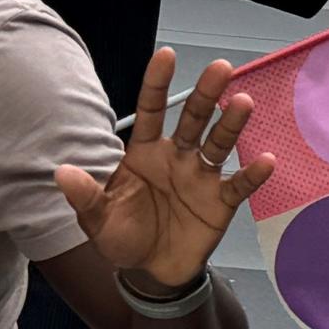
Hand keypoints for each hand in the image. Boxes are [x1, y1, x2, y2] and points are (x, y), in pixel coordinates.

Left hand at [57, 48, 273, 293]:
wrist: (150, 273)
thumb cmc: (122, 237)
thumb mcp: (97, 220)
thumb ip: (85, 196)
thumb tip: (62, 171)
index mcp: (145, 153)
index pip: (152, 112)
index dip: (157, 84)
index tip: (166, 55)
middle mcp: (177, 156)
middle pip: (194, 119)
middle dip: (206, 93)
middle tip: (221, 68)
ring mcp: (201, 176)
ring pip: (218, 144)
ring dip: (231, 125)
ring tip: (243, 103)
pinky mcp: (220, 201)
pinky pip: (238, 185)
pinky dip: (253, 174)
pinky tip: (266, 160)